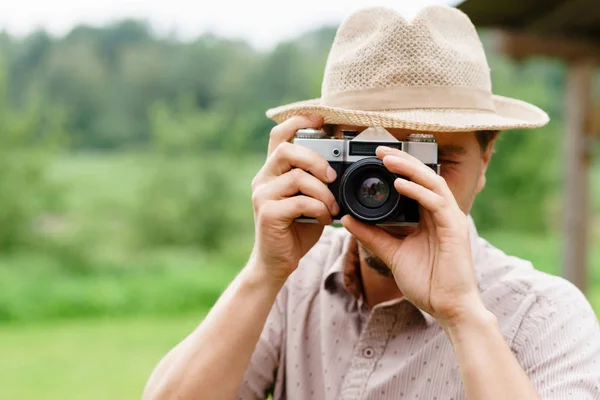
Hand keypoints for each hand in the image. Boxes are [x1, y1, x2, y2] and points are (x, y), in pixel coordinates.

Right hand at [249, 115, 338, 285]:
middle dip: (316, 159)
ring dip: (323, 191)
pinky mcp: (268, 213)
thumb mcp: (309, 201)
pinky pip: (300, 202)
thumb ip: (316, 182)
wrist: (276, 263)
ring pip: (297, 177)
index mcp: (272, 172)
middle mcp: (263, 179)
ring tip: (332, 207)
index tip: (320, 118)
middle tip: (332, 177)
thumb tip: (342, 167)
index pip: (278, 135)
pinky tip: (324, 220)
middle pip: (286, 150)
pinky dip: (319, 209)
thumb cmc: (295, 230)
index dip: (298, 121)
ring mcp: (263, 195)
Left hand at [341, 145, 482, 326]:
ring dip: (409, 169)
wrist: (447, 309)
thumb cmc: (427, 283)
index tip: (376, 159)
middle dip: (402, 161)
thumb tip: (349, 219)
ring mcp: (451, 220)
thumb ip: (372, 236)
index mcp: (430, 218)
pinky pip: (437, 203)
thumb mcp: (392, 254)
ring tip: (388, 160)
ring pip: (432, 183)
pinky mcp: (455, 230)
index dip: (399, 168)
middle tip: (379, 150)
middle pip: (425, 177)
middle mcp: (443, 214)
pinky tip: (400, 184)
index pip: (416, 184)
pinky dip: (418, 191)